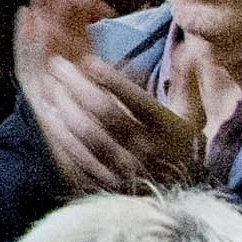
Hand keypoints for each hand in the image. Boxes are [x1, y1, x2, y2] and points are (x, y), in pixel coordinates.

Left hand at [26, 50, 203, 193]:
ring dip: (66, 109)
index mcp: (166, 129)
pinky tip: (51, 119)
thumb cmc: (180, 146)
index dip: (111, 79)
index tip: (88, 60)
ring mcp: (126, 170)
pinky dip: (64, 138)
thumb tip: (188, 48)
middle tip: (58, 65)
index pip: (137, 100)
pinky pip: (81, 161)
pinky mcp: (108, 184)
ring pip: (90, 137)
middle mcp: (146, 149)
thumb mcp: (191, 114)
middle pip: (107, 113)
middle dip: (79, 85)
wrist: (179, 193)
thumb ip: (186, 81)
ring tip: (51, 88)